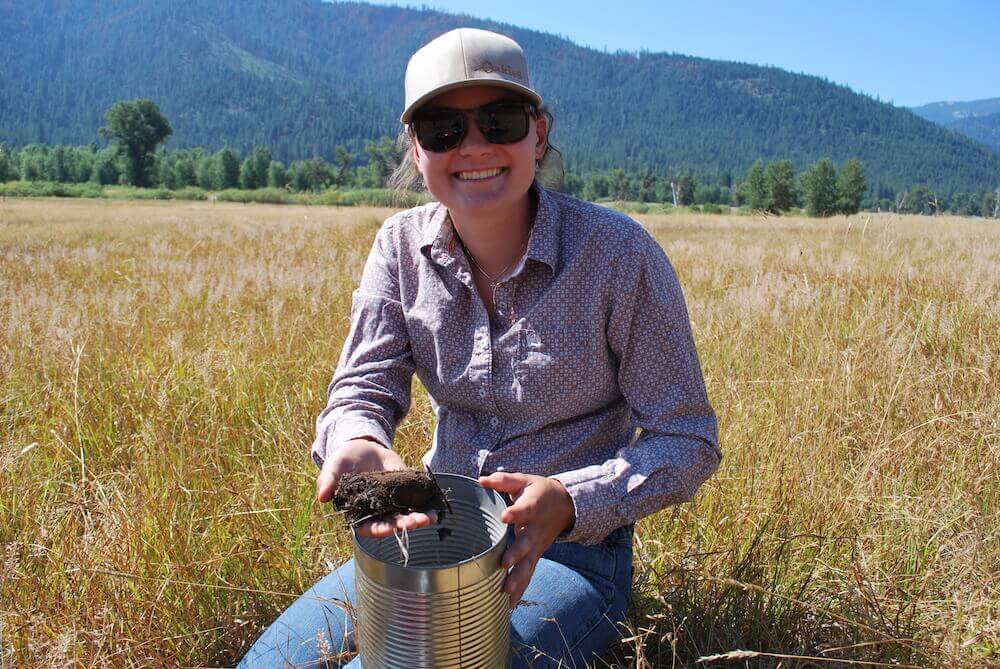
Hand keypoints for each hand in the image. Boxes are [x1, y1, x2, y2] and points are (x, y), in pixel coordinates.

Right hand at [316, 438, 436, 538]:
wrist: (362, 447)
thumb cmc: (343, 461)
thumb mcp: (334, 467)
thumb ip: (329, 481)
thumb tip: (322, 497)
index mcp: (358, 512)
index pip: (368, 527)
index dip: (380, 530)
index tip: (392, 529)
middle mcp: (377, 512)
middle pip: (392, 524)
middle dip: (406, 524)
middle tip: (419, 522)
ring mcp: (393, 503)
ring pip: (407, 515)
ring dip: (420, 518)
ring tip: (432, 517)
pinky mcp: (405, 491)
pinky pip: (417, 500)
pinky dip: (427, 504)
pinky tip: (437, 506)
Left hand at [478, 472, 574, 607]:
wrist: (566, 505)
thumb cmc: (539, 491)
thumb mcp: (524, 480)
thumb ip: (503, 481)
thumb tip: (482, 480)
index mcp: (533, 506)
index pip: (524, 510)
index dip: (514, 513)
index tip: (505, 517)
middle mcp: (535, 529)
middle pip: (526, 543)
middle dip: (516, 555)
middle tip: (504, 564)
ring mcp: (537, 546)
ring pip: (528, 565)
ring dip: (518, 580)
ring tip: (506, 594)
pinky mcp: (536, 556)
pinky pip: (528, 574)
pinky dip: (520, 590)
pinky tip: (508, 606)